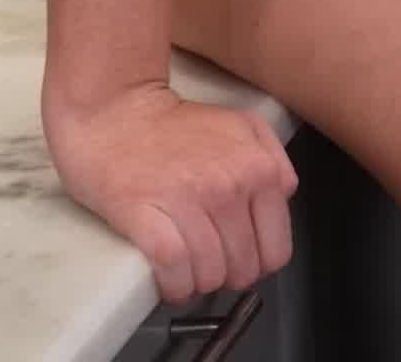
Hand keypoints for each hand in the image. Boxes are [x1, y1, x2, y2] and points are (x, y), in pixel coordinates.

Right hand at [46, 82, 298, 305]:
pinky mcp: (145, 214)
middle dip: (229, 277)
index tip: (243, 263)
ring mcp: (187, 201)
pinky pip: (173, 268)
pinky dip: (176, 286)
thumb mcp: (242, 125)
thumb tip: (284, 197)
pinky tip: (172, 284)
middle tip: (212, 269)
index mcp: (258, 169)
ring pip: (209, 273)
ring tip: (190, 277)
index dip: (260, 265)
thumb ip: (274, 159)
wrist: (115, 113)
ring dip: (200, 286)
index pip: (276, 248)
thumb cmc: (176, 125)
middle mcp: (229, 187)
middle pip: (243, 267)